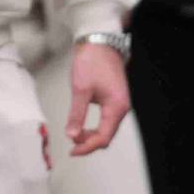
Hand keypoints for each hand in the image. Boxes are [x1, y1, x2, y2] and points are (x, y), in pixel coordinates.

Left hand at [65, 40, 131, 156]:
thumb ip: (77, 114)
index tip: (73, 151)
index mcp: (116, 106)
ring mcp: (120, 103)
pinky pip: (107, 120)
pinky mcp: (115, 100)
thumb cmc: (92, 61)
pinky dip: (95, 127)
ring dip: (92, 136)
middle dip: (89, 143)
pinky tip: (83, 127)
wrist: (100, 43)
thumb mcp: (80, 89)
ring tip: (75, 135)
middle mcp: (122, 107)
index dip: (87, 147)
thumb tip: (72, 135)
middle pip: (107, 136)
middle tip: (71, 145)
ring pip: (107, 129)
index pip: (103, 137)